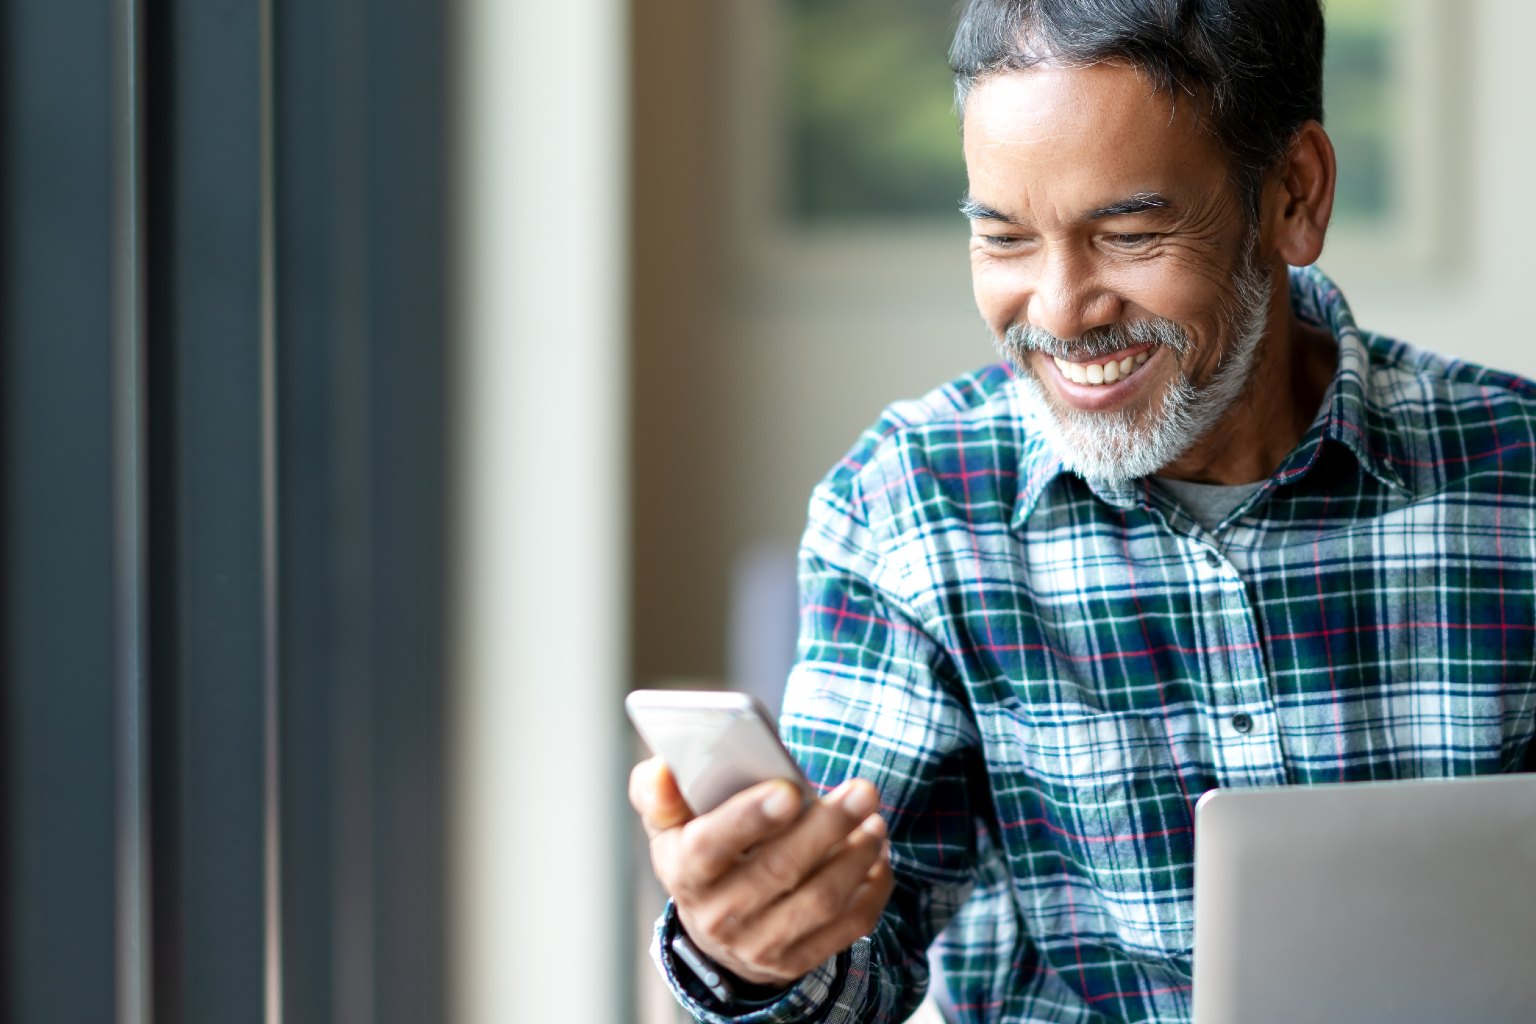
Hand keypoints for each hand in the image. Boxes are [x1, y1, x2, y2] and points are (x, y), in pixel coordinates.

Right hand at [628, 756, 893, 988]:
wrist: (715, 925)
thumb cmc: (700, 851)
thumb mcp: (669, 822)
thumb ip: (659, 791)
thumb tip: (663, 770)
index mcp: (684, 872)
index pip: (710, 847)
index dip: (748, 819)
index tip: (789, 791)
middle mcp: (719, 915)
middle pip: (779, 870)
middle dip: (827, 827)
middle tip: (862, 790)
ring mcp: (760, 944)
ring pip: (820, 899)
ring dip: (856, 856)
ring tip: (875, 819)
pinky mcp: (797, 960)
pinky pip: (847, 926)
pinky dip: (872, 888)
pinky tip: (878, 853)